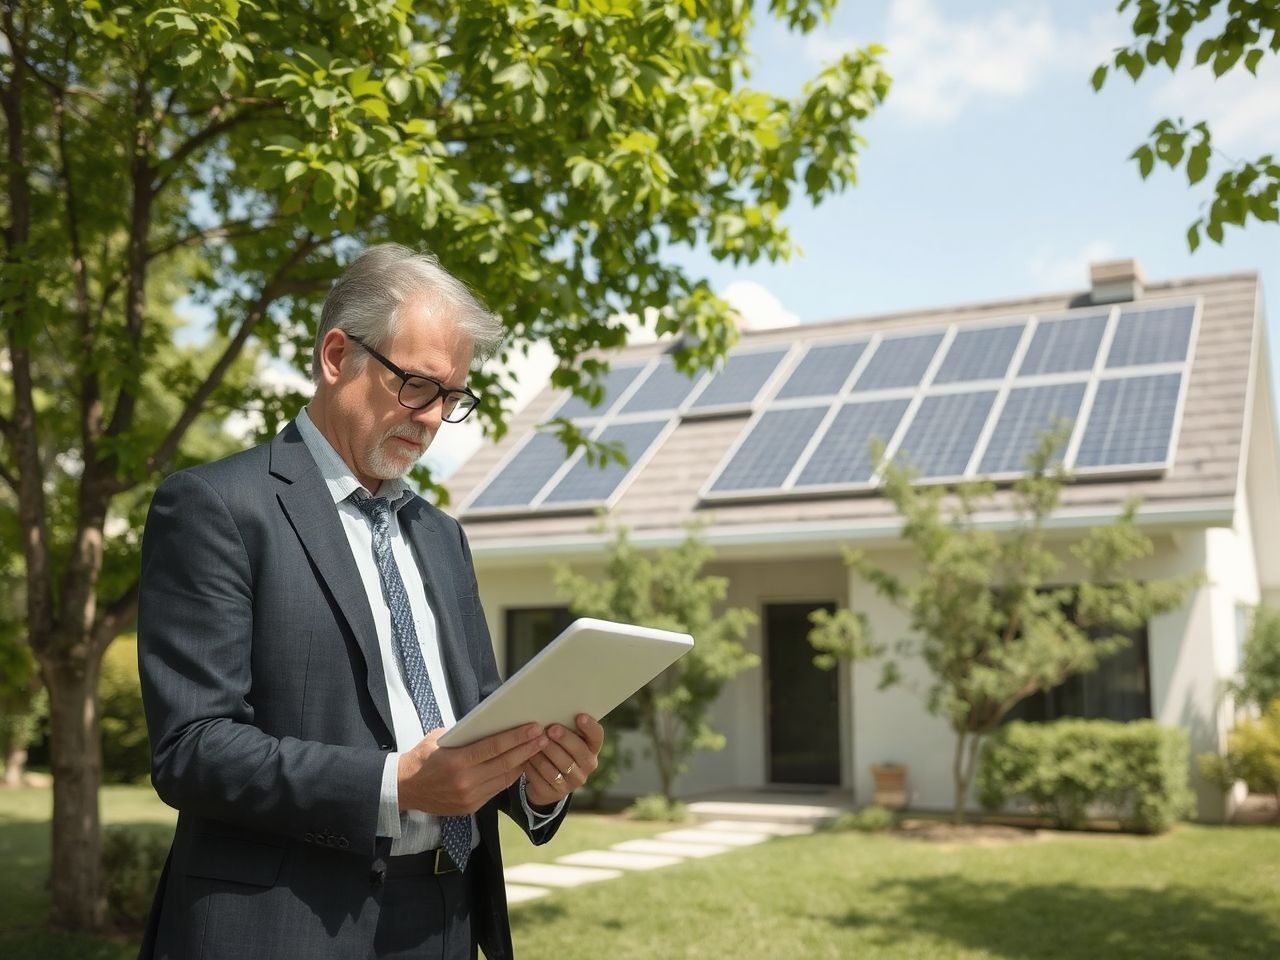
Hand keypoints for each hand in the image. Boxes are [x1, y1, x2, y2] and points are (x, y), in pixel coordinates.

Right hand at [397, 723, 547, 814]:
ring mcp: (469, 797)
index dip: (517, 737)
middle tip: (544, 736)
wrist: (404, 789)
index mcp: (457, 761)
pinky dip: (510, 776)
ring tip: (537, 749)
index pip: (494, 747)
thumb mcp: (440, 738)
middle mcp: (465, 782)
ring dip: (523, 763)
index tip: (534, 728)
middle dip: (527, 749)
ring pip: (505, 778)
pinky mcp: (471, 807)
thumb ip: (465, 734)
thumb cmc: (422, 758)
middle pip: (505, 763)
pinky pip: (497, 789)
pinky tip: (520, 764)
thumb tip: (491, 724)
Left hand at [522, 714, 603, 808]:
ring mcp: (574, 781)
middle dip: (565, 739)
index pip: (597, 736)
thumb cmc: (556, 749)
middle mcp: (588, 765)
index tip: (579, 716)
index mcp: (591, 748)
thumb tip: (550, 711)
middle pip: (579, 751)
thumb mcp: (563, 739)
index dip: (590, 727)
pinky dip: (534, 766)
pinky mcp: (557, 793)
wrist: (547, 781)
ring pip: (560, 765)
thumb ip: (563, 727)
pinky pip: (545, 777)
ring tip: (533, 742)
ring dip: (546, 752)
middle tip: (551, 729)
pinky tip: (526, 758)